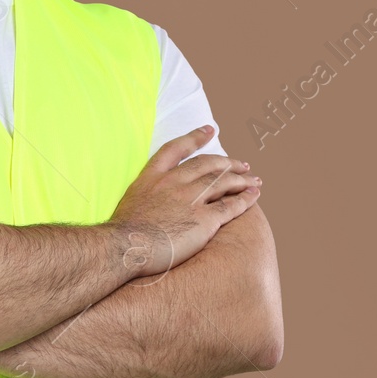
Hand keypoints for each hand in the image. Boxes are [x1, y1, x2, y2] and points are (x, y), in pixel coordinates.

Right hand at [109, 126, 261, 278]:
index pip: (177, 149)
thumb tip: (153, 199)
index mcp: (153, 177)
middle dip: (227, 162)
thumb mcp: (130, 200)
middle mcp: (173, 182)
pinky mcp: (203, 219)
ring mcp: (189, 199)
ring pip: (222, 182)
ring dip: (241, 179)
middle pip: (207, 164)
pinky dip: (245, 199)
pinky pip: (230, 206)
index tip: (210, 130)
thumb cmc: (123, 232)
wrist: (125, 247)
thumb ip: (147, 194)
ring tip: (254, 180)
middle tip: (242, 164)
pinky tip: (254, 196)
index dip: (195, 137)